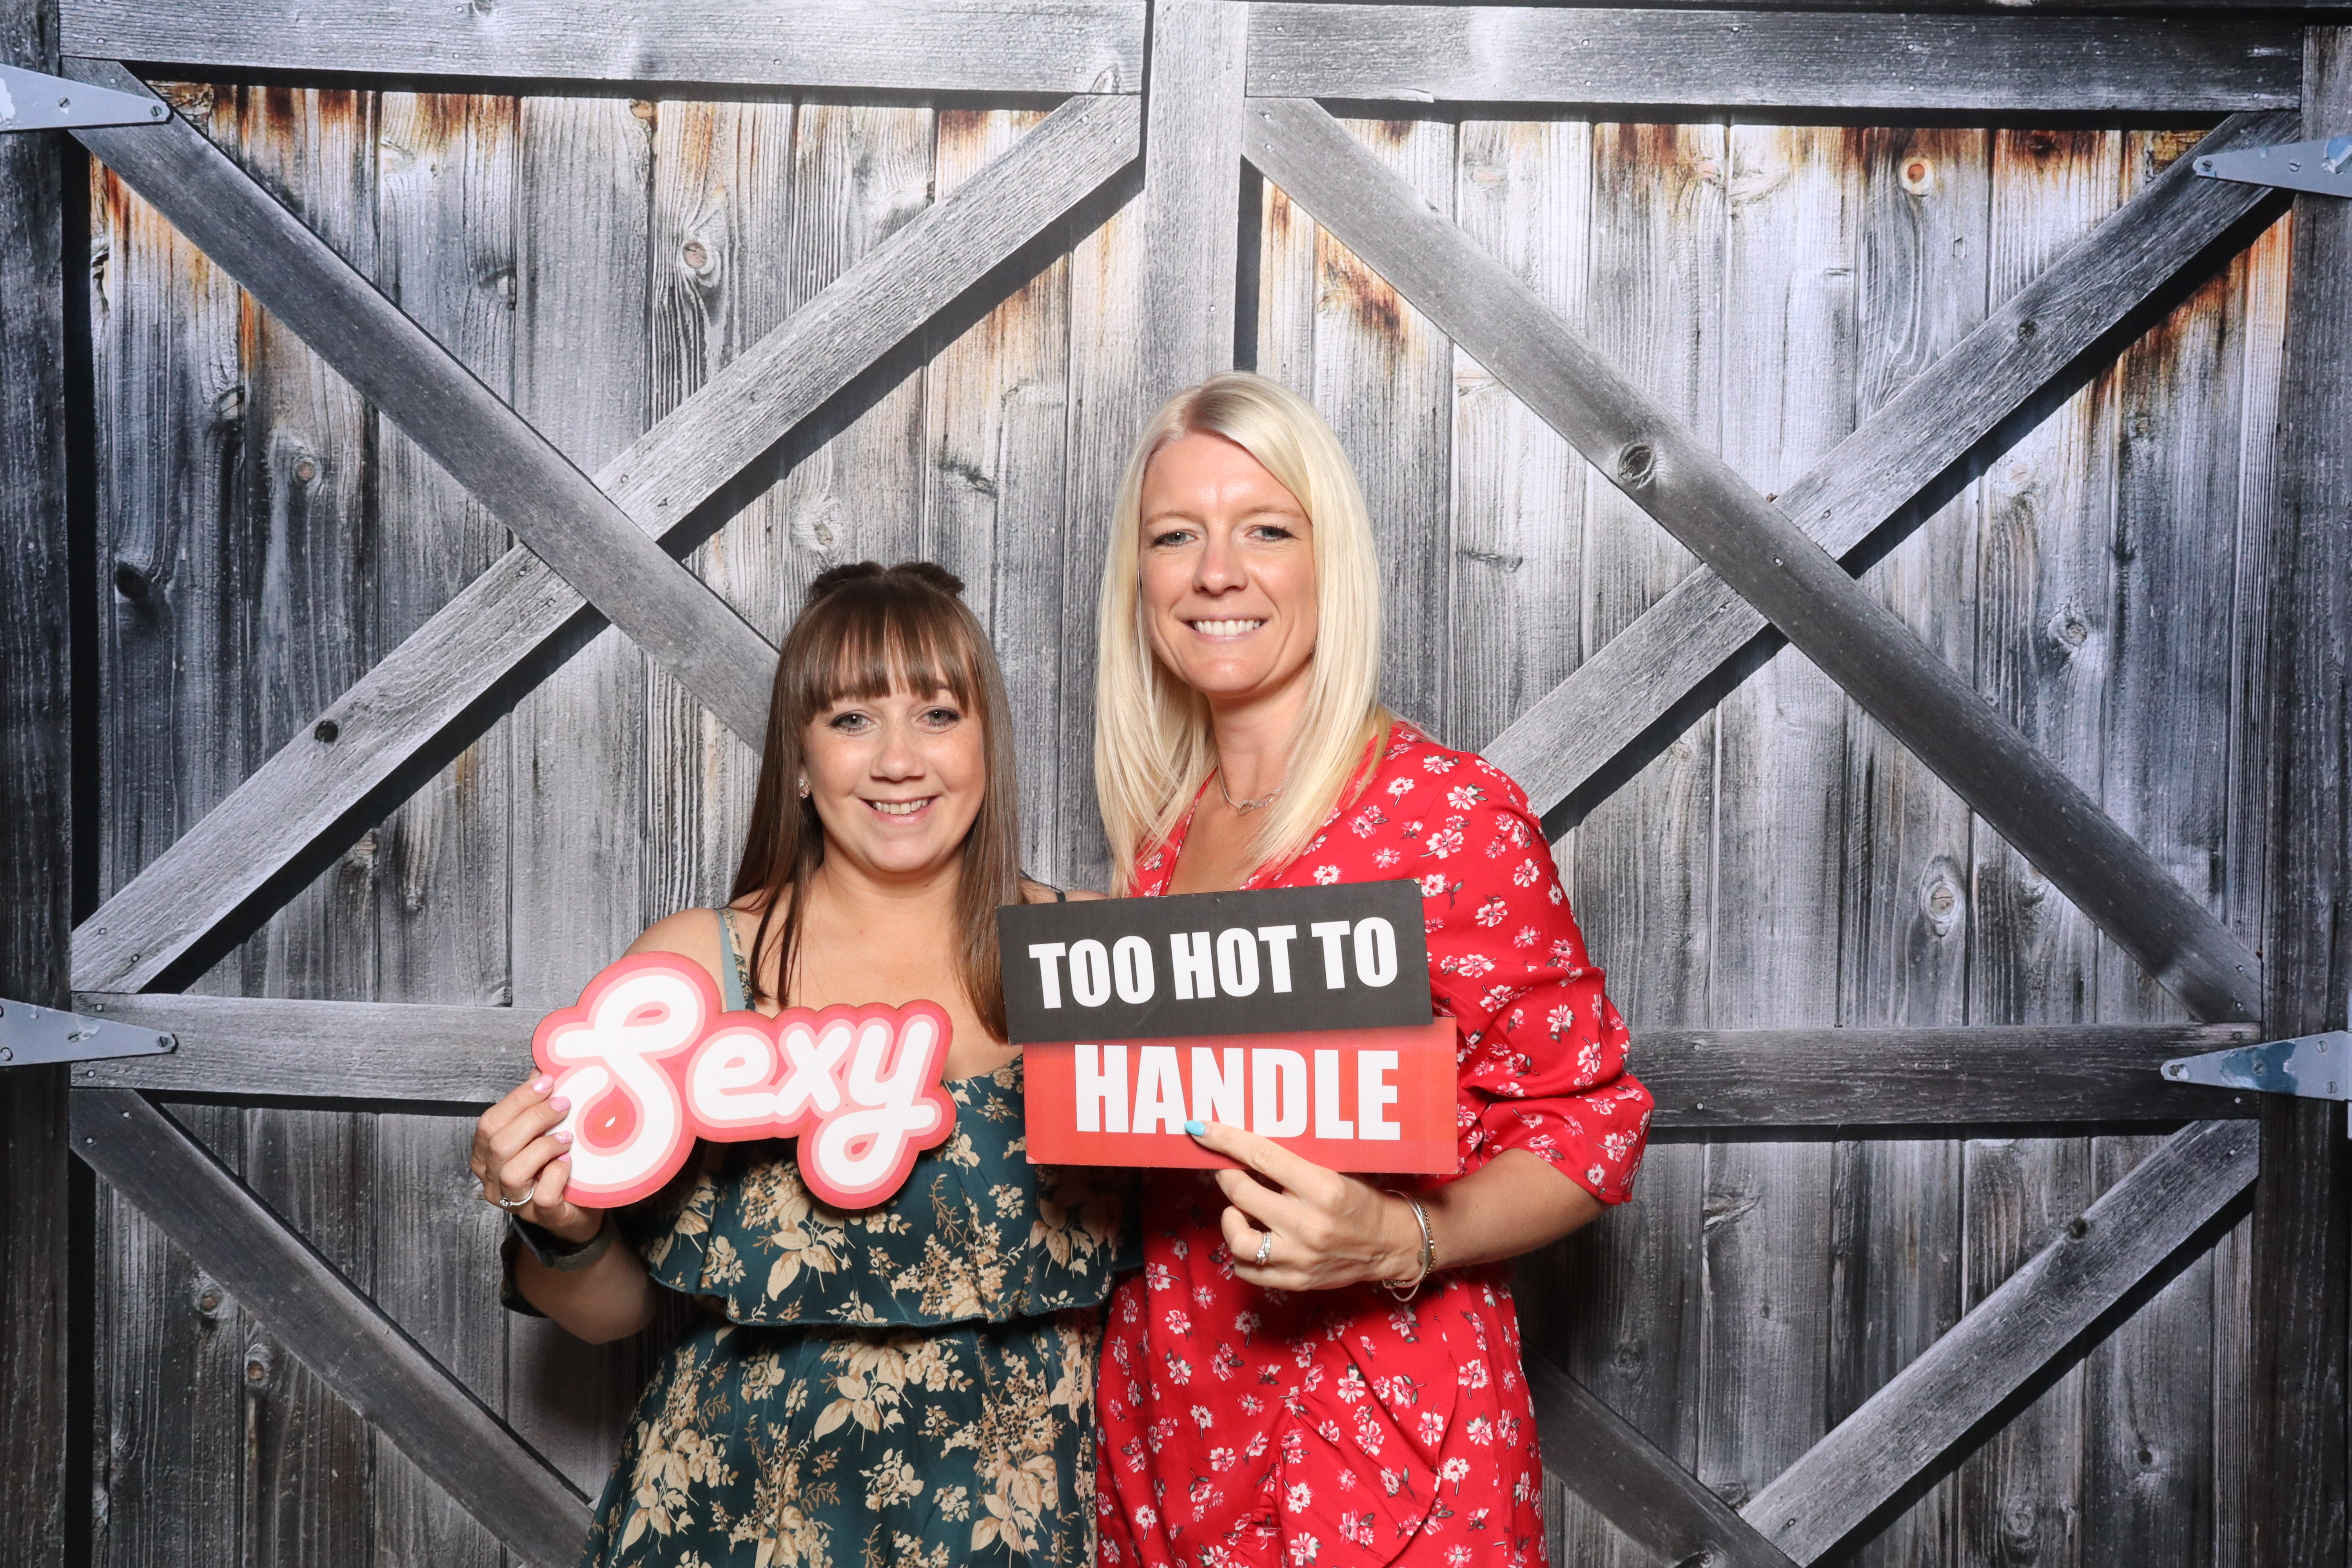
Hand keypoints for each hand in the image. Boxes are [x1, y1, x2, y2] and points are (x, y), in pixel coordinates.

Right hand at [471, 1076, 604, 1244]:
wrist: (577, 1210)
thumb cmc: (555, 1167)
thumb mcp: (541, 1132)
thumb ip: (534, 1105)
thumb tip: (540, 1070)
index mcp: (486, 1156)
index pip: (489, 1123)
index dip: (517, 1099)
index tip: (547, 1082)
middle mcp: (493, 1180)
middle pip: (499, 1144)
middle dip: (533, 1118)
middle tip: (563, 1105)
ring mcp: (514, 1202)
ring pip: (513, 1171)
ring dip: (543, 1147)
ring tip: (567, 1137)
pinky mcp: (541, 1216)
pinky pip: (543, 1195)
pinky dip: (557, 1174)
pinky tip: (569, 1162)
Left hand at [1186, 1120, 1423, 1291]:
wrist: (1391, 1244)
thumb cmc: (1362, 1200)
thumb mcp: (1336, 1171)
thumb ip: (1294, 1163)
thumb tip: (1245, 1146)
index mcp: (1323, 1188)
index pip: (1262, 1157)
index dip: (1226, 1140)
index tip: (1201, 1129)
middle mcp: (1309, 1225)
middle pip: (1242, 1194)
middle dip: (1227, 1176)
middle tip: (1230, 1170)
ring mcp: (1300, 1257)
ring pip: (1238, 1238)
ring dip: (1231, 1218)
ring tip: (1241, 1210)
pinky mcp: (1296, 1281)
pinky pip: (1247, 1270)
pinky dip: (1241, 1253)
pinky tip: (1252, 1236)